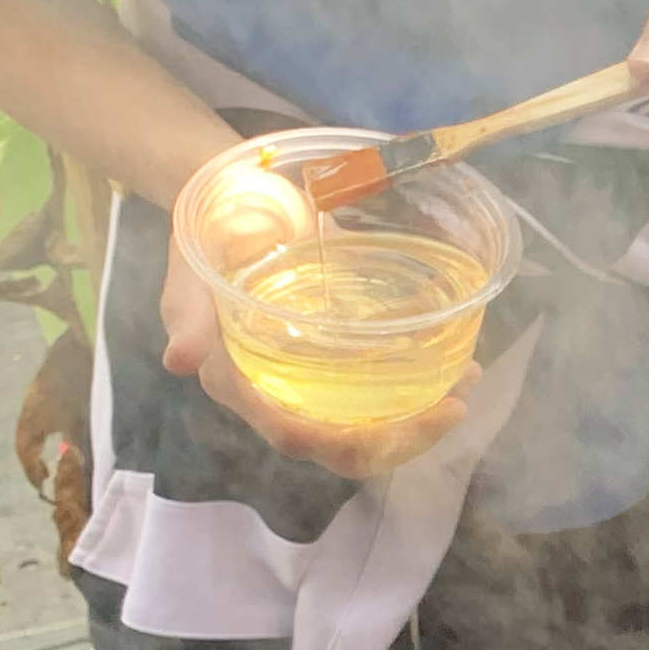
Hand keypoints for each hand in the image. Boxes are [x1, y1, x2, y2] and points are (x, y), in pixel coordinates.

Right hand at [160, 199, 474, 481]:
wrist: (228, 206)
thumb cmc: (206, 244)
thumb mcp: (191, 276)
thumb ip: (189, 317)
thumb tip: (179, 360)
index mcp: (243, 388)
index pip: (296, 435)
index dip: (344, 443)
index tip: (388, 427)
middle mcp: (282, 394)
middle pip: (346, 444)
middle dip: (403, 437)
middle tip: (455, 406)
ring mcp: (314, 377)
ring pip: (373, 419)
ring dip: (423, 412)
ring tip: (469, 380)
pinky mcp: (339, 354)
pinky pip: (384, 381)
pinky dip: (423, 377)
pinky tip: (460, 357)